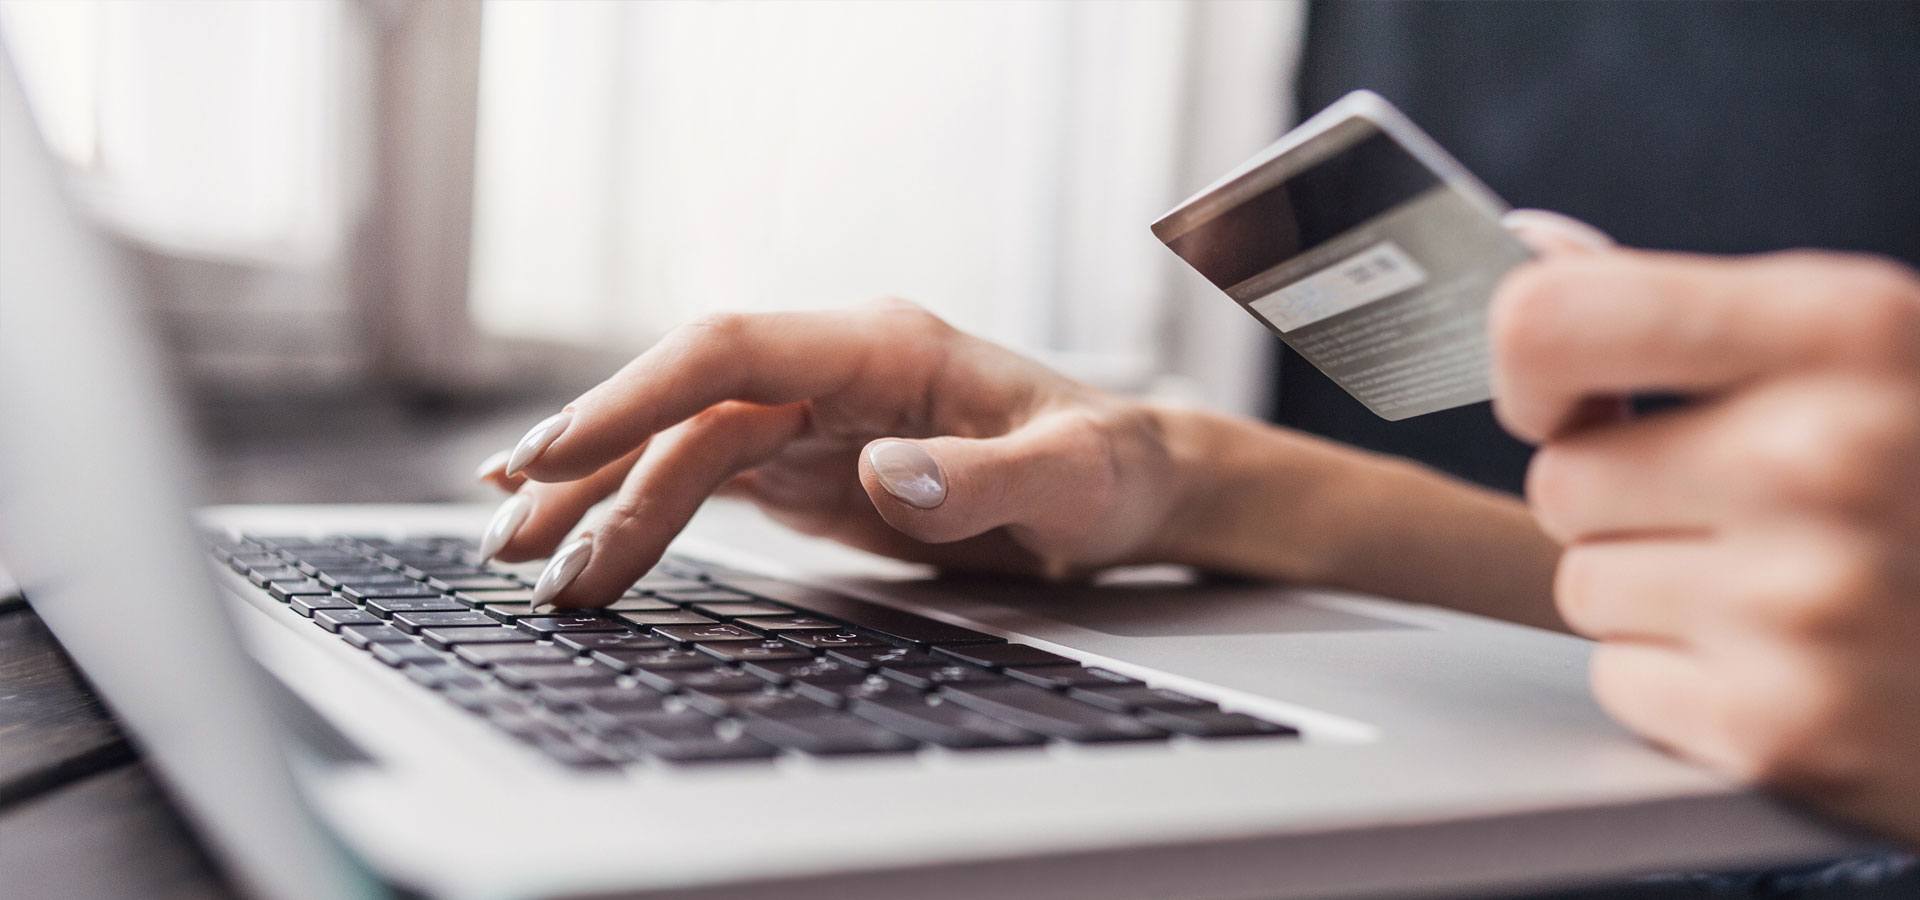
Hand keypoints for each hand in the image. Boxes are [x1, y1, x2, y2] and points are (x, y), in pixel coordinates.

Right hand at [474, 300, 1193, 607]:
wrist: (1126, 488)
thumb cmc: (1108, 472)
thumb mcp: (1072, 482)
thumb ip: (982, 479)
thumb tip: (879, 470)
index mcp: (880, 347)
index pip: (728, 352)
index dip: (634, 397)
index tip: (556, 453)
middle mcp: (831, 371)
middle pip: (681, 404)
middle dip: (591, 464)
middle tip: (511, 531)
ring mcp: (812, 416)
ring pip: (677, 444)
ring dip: (597, 497)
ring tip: (517, 554)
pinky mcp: (806, 464)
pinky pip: (701, 478)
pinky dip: (635, 505)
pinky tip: (578, 531)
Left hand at [1490, 242, 1919, 843]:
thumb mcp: (1873, 351)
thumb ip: (1693, 306)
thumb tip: (1531, 249)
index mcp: (1847, 332)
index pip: (1551, 324)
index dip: (1531, 365)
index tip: (1565, 394)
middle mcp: (1822, 459)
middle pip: (1561, 479)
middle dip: (1628, 498)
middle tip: (1748, 509)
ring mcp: (1803, 603)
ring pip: (1584, 587)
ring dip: (1657, 593)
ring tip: (1787, 585)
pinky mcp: (1783, 729)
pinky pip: (1621, 680)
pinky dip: (1683, 683)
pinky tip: (1790, 662)